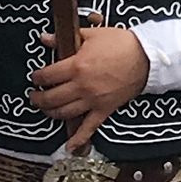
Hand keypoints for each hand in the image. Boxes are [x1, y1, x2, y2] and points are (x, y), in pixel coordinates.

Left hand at [29, 26, 152, 149]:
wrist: (146, 57)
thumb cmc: (120, 44)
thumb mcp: (91, 34)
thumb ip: (65, 37)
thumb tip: (45, 38)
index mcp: (77, 66)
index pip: (48, 76)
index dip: (37, 77)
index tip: (35, 77)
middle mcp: (82, 86)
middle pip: (51, 97)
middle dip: (38, 98)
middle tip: (34, 96)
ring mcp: (93, 101)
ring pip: (64, 113)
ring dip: (50, 113)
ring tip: (45, 109)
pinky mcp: (104, 110)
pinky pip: (89, 128)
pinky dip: (78, 139)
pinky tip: (69, 147)